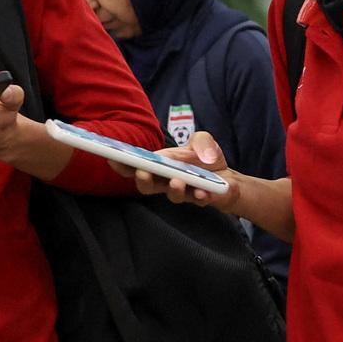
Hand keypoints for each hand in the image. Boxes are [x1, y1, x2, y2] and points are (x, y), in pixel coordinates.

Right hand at [116, 130, 244, 210]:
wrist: (230, 178)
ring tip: (177, 181)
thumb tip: (200, 153)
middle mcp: (167, 181)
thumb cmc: (207, 159)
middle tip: (143, 173)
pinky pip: (197, 200)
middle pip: (147, 186)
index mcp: (162, 164)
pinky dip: (199, 196)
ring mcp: (183, 192)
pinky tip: (203, 192)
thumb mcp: (204, 141)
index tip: (113, 159)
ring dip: (173, 189)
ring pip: (172, 196)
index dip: (123, 164)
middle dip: (143, 180)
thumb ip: (200, 140)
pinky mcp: (201, 200)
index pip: (137, 166)